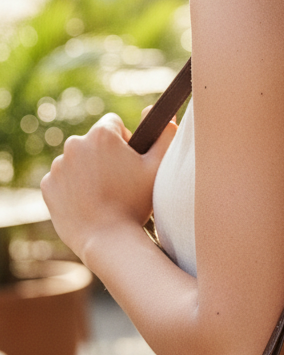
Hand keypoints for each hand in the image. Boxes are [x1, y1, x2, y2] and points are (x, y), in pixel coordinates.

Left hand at [41, 111, 176, 264]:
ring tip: (103, 196)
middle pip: (92, 142)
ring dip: (88, 171)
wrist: (107, 240)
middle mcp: (75, 144)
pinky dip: (72, 187)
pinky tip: (87, 203)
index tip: (129, 162)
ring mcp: (58, 166)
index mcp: (102, 135)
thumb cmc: (136, 202)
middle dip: (104, 156)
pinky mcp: (47, 185)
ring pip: (77, 161)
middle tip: (118, 182)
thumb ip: (165, 134)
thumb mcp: (159, 167)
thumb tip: (162, 114)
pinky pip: (62, 179)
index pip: (113, 123)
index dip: (124, 141)